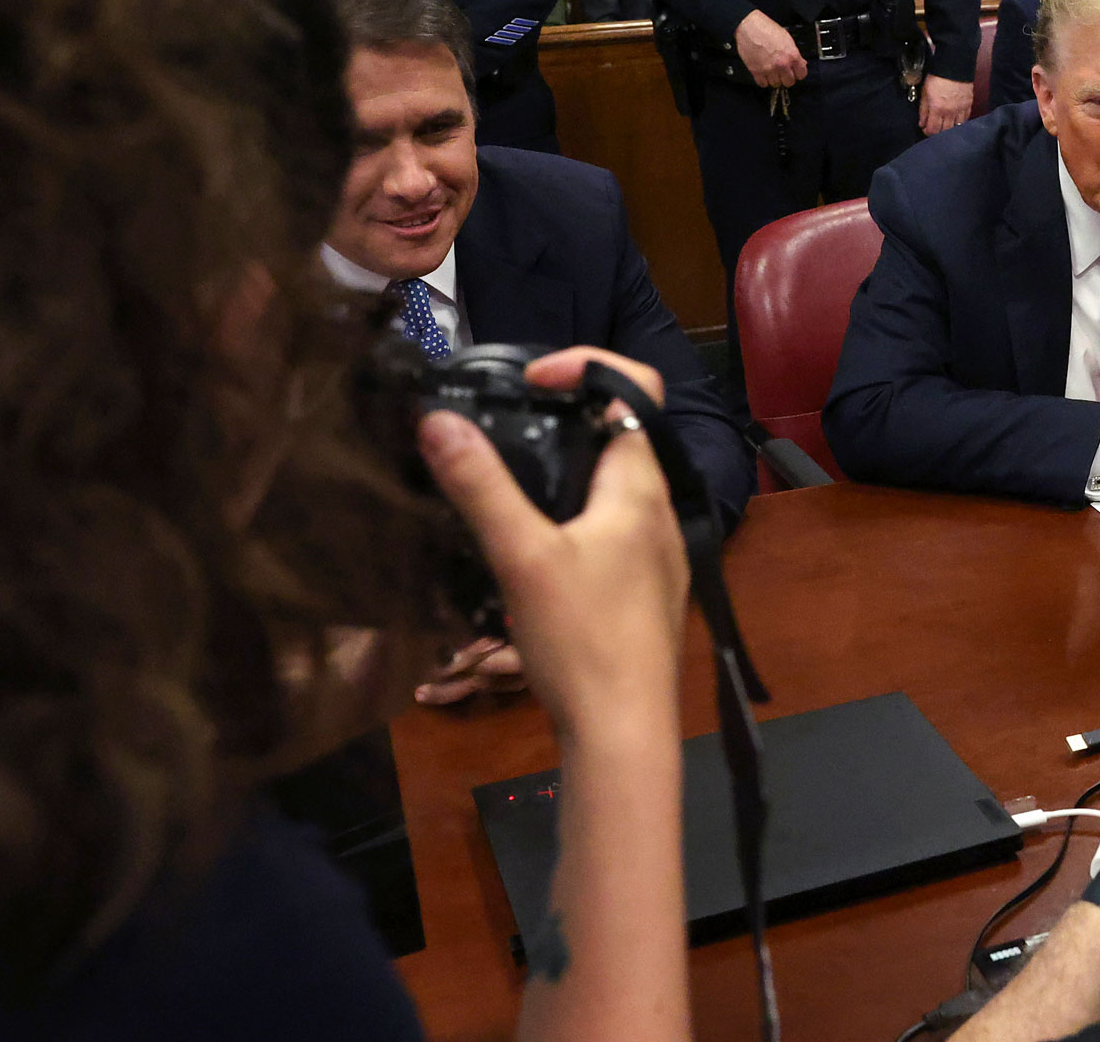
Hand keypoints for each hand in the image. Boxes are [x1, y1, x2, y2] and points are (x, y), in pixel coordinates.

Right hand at [417, 346, 688, 742]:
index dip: (584, 365)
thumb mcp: (521, 557)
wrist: (624, 733)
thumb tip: (439, 419)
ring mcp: (657, 554)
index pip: (634, 387)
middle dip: (559, 420)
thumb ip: (481, 487)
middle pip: (615, 435)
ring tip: (503, 481)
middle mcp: (660, 511)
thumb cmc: (581, 640)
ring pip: (610, 488)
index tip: (528, 378)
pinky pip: (609, 530)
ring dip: (562, 473)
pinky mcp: (644, 590)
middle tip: (498, 426)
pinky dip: (571, 518)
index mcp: (641, 487)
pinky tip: (530, 546)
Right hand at [733, 10, 806, 87]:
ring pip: (776, 84)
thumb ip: (794, 53)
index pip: (801, 74)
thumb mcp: (787, 39)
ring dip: (774, 79)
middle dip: (786, 78)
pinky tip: (764, 73)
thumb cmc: (766, 29)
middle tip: (782, 72)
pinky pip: (763, 84)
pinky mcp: (756, 71)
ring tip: (772, 71)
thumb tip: (801, 63)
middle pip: (789, 82)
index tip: (795, 72)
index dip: (798, 73)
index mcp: (792, 55)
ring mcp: (769, 69)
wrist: (749, 27)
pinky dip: (763, 80)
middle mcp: (782, 64)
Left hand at [920, 74, 973, 134]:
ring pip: (956, 127)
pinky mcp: (968, 105)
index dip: (928, 132)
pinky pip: (965, 119)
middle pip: (945, 131)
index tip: (925, 129)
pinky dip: (959, 123)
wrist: (954, 66)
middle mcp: (950, 112)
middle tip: (933, 128)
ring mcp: (961, 109)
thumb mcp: (925, 92)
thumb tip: (922, 123)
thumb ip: (923, 110)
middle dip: (938, 132)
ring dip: (949, 129)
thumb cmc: (937, 77)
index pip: (933, 129)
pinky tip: (955, 121)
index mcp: (938, 108)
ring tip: (944, 126)